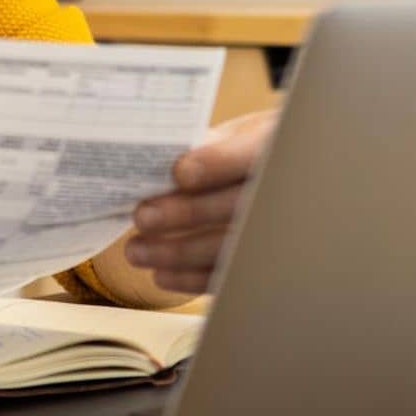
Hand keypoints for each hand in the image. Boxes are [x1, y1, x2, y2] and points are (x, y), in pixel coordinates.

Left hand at [123, 110, 277, 295]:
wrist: (271, 175)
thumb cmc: (239, 151)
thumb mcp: (229, 136)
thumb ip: (203, 146)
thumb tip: (157, 159)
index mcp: (269, 149)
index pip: (250, 155)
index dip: (218, 164)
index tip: (181, 172)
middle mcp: (278, 193)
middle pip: (236, 208)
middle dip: (186, 213)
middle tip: (143, 216)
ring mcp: (272, 232)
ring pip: (228, 247)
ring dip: (178, 253)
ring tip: (136, 251)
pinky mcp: (257, 263)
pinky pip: (227, 276)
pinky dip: (190, 279)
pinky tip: (160, 274)